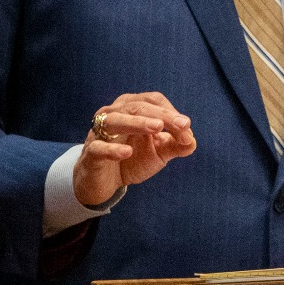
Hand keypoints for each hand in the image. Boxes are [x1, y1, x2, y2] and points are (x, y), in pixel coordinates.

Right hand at [73, 91, 196, 205]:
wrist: (104, 182)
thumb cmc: (131, 159)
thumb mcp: (158, 152)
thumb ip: (176, 145)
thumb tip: (192, 142)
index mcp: (131, 107)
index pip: (154, 102)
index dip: (171, 113)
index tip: (187, 130)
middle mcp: (114, 113)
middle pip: (138, 107)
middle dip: (162, 115)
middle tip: (182, 125)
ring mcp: (99, 132)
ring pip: (116, 120)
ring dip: (138, 123)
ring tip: (157, 127)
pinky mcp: (91, 153)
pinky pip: (99, 148)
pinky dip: (112, 149)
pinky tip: (127, 152)